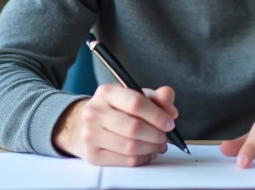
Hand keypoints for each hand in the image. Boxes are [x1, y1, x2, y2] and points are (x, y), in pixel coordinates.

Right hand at [52, 83, 177, 165]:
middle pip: (133, 128)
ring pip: (130, 147)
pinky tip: (146, 153)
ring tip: (158, 145)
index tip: (169, 123)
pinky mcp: (92, 155)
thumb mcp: (135, 97)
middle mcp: (94, 112)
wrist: (85, 125)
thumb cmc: (115, 110)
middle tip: (165, 137)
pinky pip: (126, 161)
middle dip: (156, 135)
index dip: (157, 115)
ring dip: (151, 148)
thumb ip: (156, 98)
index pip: (135, 103)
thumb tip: (169, 101)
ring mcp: (91, 134)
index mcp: (107, 92)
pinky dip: (142, 159)